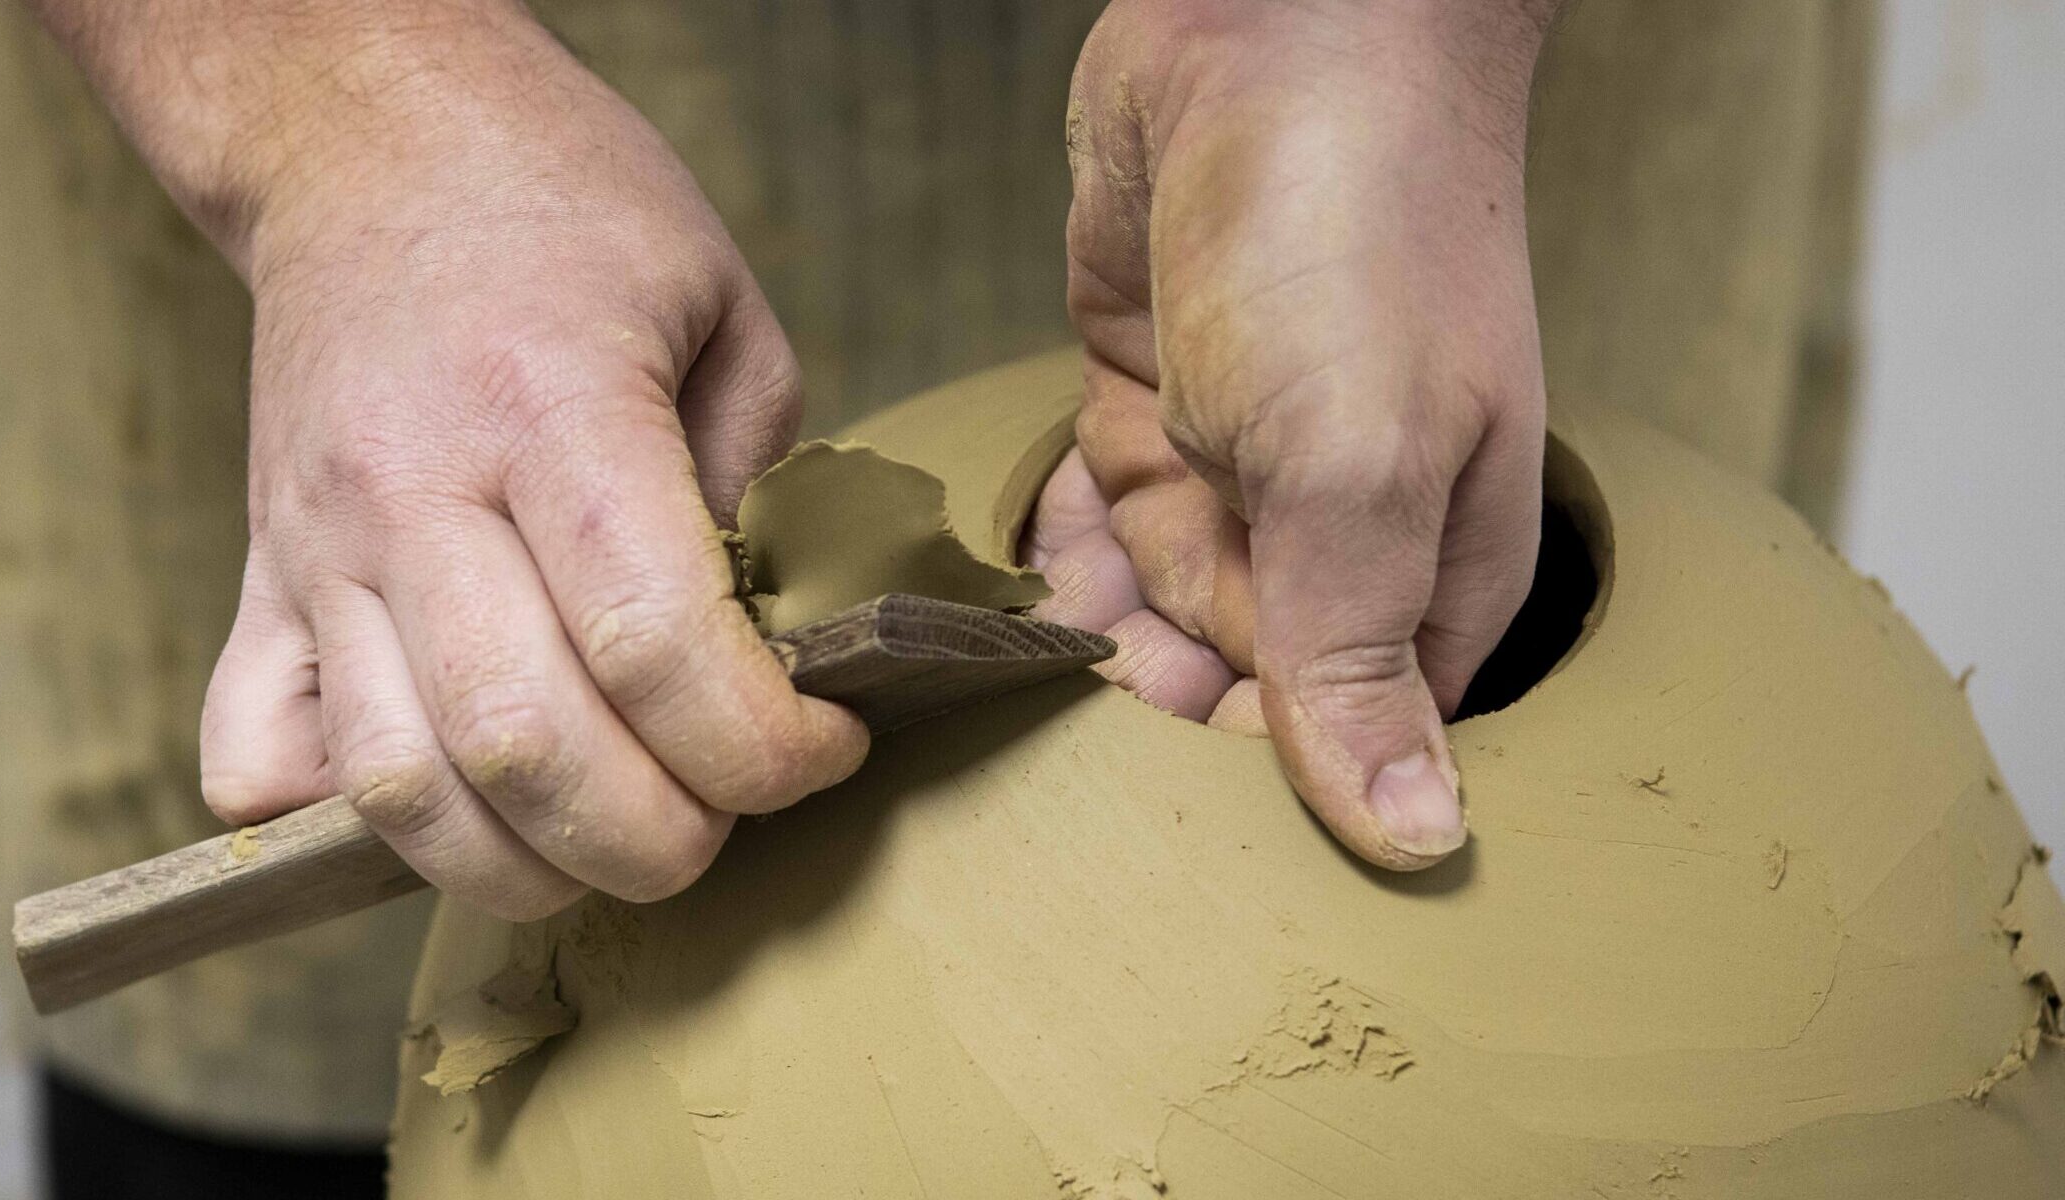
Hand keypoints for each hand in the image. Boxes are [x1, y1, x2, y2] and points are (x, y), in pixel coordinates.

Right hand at [35, 0, 867, 917]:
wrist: (366, 138)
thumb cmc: (564, 208)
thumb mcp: (722, 309)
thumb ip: (754, 491)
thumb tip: (759, 664)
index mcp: (550, 406)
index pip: (652, 646)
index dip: (762, 747)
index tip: (820, 746)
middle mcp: (412, 489)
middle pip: (524, 749)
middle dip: (657, 839)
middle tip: (722, 812)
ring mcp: (315, 546)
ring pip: (396, 789)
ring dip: (522, 866)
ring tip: (604, 832)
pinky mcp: (260, 580)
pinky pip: (256, 761)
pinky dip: (344, 826)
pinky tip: (448, 796)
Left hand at [1050, 0, 1556, 869]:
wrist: (1273, 26)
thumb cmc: (1356, 234)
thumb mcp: (1355, 466)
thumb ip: (1357, 655)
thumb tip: (1416, 839)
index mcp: (1436, 567)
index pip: (1353, 739)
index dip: (1257, 792)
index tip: (1155, 841)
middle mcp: (1344, 529)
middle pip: (1240, 684)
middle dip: (1147, 718)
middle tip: (1040, 754)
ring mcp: (1245, 463)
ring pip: (1152, 609)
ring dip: (1083, 647)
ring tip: (990, 692)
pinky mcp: (1153, 400)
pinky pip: (1094, 520)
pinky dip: (1050, 557)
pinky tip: (992, 603)